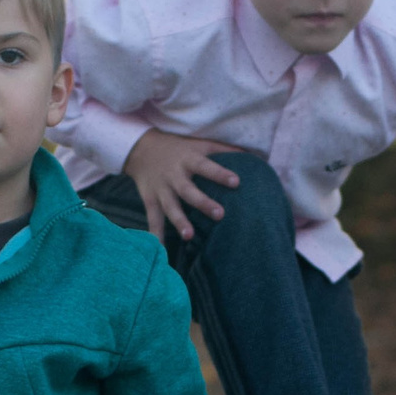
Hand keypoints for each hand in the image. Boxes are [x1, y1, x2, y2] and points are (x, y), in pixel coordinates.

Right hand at [124, 131, 244, 242]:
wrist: (141, 149)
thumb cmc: (179, 148)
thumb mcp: (199, 144)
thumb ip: (224, 149)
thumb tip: (254, 155)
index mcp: (188, 159)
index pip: (205, 166)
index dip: (220, 174)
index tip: (236, 182)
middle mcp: (174, 175)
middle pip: (188, 190)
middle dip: (202, 203)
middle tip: (220, 215)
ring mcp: (161, 190)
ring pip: (170, 207)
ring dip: (179, 221)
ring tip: (189, 236)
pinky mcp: (150, 201)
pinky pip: (153, 220)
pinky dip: (156, 235)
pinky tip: (160, 251)